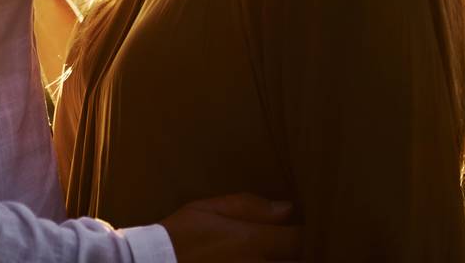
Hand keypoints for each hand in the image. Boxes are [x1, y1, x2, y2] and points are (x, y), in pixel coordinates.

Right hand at [161, 194, 301, 261]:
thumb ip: (250, 207)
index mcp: (253, 241)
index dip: (308, 230)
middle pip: (300, 259)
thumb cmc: (180, 235)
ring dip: (285, 257)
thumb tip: (288, 208)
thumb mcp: (210, 209)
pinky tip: (263, 256)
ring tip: (282, 247)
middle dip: (300, 249)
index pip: (301, 239)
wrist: (156, 262)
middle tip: (292, 236)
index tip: (306, 222)